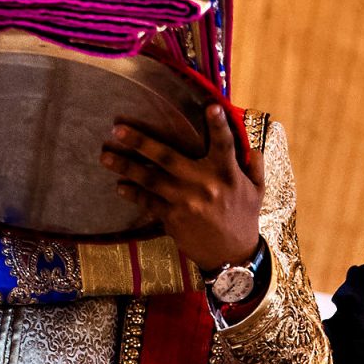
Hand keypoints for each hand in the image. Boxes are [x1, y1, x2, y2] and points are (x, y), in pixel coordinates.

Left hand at [102, 104, 260, 269]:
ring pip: (150, 180)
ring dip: (126, 167)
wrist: (233, 257)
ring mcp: (186, 202)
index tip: (212, 106)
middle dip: (141, 142)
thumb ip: (255, 166)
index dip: (219, 125)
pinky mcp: (173, 219)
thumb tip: (254, 145)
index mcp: (228, 174)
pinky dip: (133, 194)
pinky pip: (148, 202)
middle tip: (118, 130)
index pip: (225, 144)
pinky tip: (120, 186)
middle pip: (168, 158)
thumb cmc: (245, 219)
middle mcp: (204, 185)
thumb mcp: (257, 191)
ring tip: (105, 156)